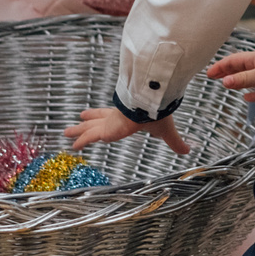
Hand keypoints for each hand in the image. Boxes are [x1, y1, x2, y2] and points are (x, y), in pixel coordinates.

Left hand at [67, 104, 187, 153]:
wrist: (151, 105)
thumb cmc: (159, 114)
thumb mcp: (166, 131)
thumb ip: (175, 142)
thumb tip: (189, 150)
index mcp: (130, 116)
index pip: (116, 116)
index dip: (109, 117)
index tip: (103, 117)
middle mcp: (116, 117)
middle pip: (99, 118)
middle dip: (89, 119)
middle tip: (79, 118)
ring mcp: (109, 123)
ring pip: (89, 127)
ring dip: (78, 130)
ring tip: (66, 131)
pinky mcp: (106, 130)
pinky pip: (89, 137)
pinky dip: (81, 141)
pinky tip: (72, 146)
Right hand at [207, 49, 254, 104]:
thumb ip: (243, 79)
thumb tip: (224, 82)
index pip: (233, 61)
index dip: (220, 66)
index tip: (209, 73)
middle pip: (238, 69)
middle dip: (225, 72)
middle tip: (212, 76)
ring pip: (247, 80)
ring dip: (236, 82)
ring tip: (225, 83)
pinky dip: (252, 96)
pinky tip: (247, 98)